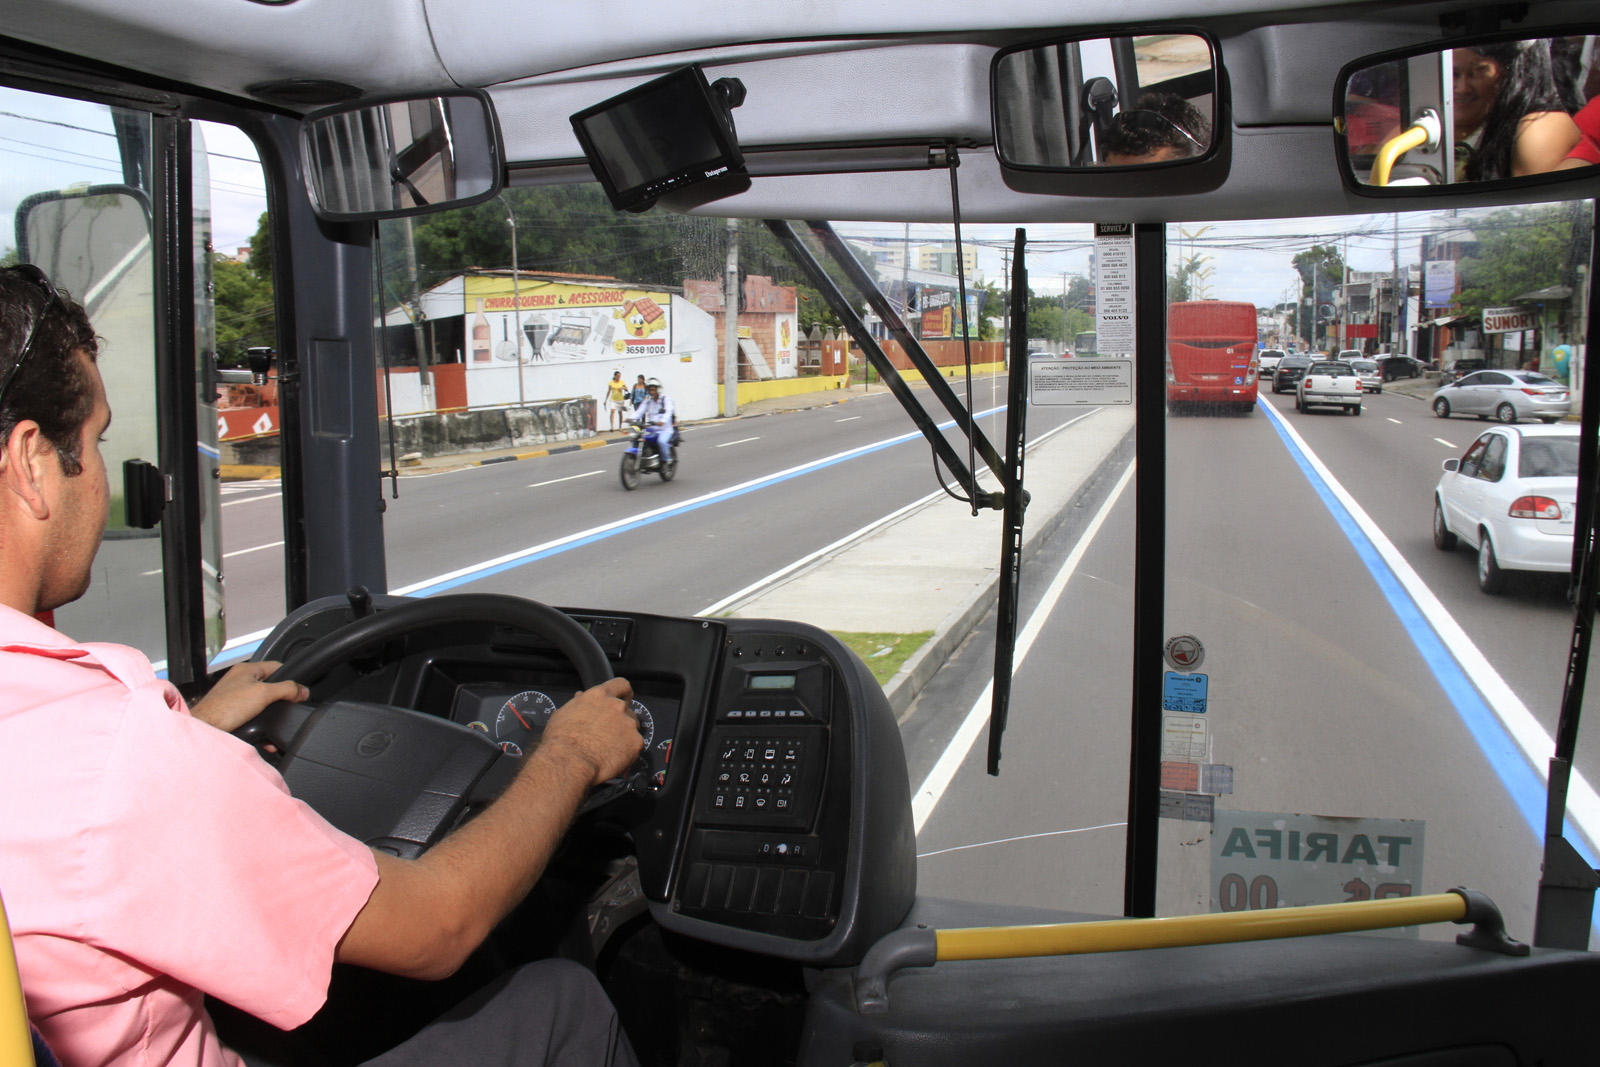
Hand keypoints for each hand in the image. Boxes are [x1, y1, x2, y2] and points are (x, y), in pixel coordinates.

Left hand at [189, 661, 308, 732]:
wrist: (206, 729)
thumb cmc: (224, 708)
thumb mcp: (264, 694)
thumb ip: (287, 689)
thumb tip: (303, 691)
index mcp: (246, 669)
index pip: (276, 666)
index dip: (290, 677)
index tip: (299, 690)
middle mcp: (239, 680)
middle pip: (270, 686)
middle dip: (280, 699)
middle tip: (287, 707)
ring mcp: (234, 696)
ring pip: (261, 703)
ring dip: (270, 713)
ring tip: (275, 721)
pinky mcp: (232, 712)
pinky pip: (253, 715)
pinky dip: (261, 723)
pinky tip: (265, 733)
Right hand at [538, 677, 643, 786]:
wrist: (570, 762)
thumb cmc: (561, 740)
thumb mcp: (563, 714)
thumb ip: (577, 703)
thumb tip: (580, 698)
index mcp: (599, 696)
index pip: (620, 685)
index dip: (624, 693)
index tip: (625, 699)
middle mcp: (617, 706)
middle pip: (627, 710)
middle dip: (621, 721)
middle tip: (609, 735)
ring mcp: (628, 724)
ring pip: (632, 729)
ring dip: (624, 736)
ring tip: (608, 749)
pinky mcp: (636, 742)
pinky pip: (635, 746)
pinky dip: (628, 752)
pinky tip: (614, 758)